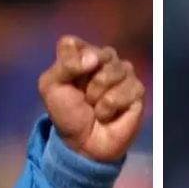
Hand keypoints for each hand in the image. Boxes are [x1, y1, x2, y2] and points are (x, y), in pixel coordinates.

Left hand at [39, 35, 145, 162]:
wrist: (83, 144)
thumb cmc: (68, 115)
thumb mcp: (52, 88)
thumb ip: (65, 65)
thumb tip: (94, 58)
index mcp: (81, 54)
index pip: (72, 43)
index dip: (68, 63)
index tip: (67, 82)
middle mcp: (105, 59)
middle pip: (98, 55)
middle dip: (87, 82)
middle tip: (84, 98)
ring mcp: (124, 74)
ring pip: (114, 71)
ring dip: (98, 96)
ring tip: (96, 108)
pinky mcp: (137, 91)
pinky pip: (125, 90)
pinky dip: (111, 107)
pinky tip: (109, 115)